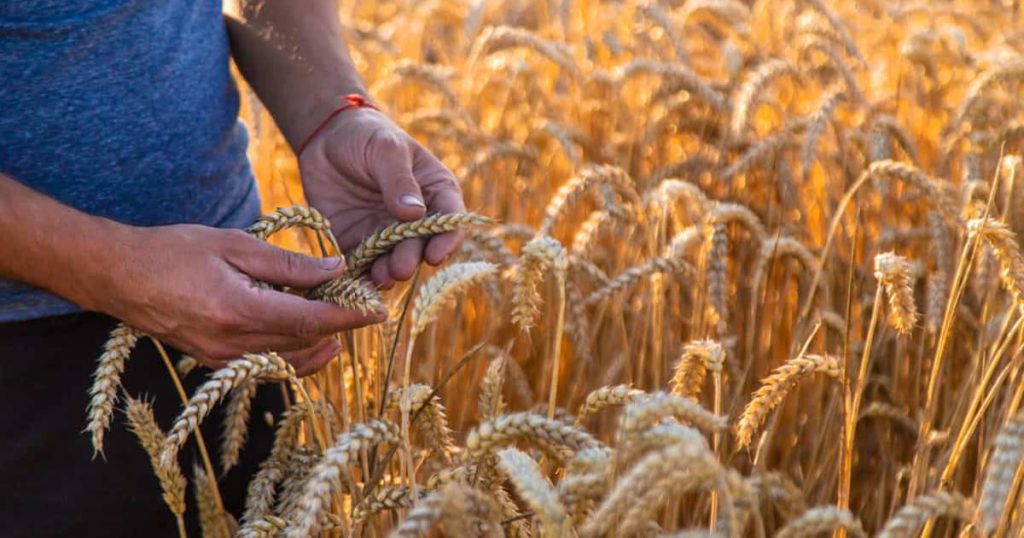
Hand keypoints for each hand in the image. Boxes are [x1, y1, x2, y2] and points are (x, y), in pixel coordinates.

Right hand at [85, 224, 383, 374]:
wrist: (118, 276)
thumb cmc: (172, 251)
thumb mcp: (233, 244)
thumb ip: (287, 263)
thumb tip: (334, 270)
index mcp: (238, 310)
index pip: (310, 321)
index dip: (348, 318)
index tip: (377, 311)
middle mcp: (232, 343)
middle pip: (304, 343)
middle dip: (339, 328)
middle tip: (362, 307)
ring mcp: (222, 359)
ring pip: (288, 359)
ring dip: (319, 343)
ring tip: (342, 322)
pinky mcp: (215, 363)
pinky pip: (267, 365)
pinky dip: (294, 353)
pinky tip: (309, 337)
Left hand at [298, 106, 466, 288]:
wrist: (327, 138)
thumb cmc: (367, 136)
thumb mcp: (386, 150)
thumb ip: (399, 180)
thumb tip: (414, 213)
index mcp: (436, 192)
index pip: (450, 220)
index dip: (447, 241)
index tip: (435, 255)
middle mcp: (417, 219)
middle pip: (422, 246)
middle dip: (412, 259)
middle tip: (400, 267)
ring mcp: (388, 234)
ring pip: (394, 260)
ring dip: (389, 272)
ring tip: (380, 277)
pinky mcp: (359, 243)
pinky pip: (363, 265)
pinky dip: (361, 276)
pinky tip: (355, 282)